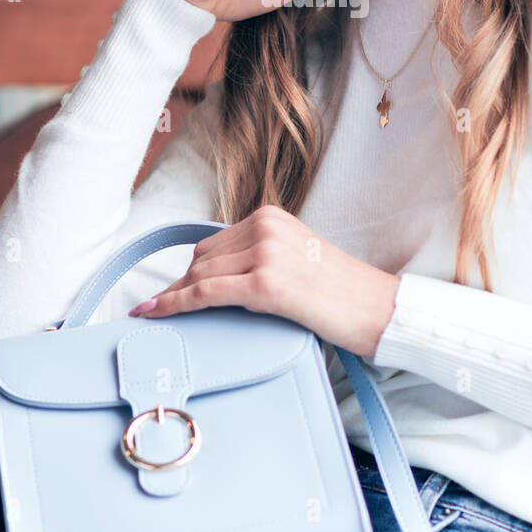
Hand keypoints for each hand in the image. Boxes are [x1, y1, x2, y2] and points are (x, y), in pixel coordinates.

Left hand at [127, 205, 398, 357]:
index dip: (190, 270)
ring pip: (200, 275)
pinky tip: (155, 312)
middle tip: (162, 309)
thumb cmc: (342, 292)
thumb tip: (217, 277)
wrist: (376, 308)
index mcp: (271, 216)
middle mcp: (265, 227)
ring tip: (160, 315)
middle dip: (181, 285)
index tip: (169, 289)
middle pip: (202, 258)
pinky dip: (175, 304)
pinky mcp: (265, 284)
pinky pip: (206, 293)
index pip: (214, 242)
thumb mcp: (296, 256)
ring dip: (177, 297)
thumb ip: (260, 256)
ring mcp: (266, 253)